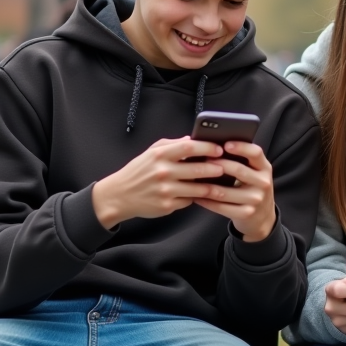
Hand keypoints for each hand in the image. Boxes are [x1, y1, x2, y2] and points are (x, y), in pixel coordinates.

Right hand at [91, 137, 225, 226]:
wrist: (119, 195)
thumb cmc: (138, 171)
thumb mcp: (151, 153)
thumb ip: (171, 145)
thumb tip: (192, 139)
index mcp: (160, 155)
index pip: (189, 147)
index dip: (207, 147)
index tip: (219, 149)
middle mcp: (163, 172)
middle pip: (198, 168)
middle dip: (216, 168)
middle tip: (226, 167)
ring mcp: (166, 190)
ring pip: (198, 188)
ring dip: (212, 186)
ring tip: (220, 183)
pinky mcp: (167, 206)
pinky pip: (189, 201)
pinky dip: (196, 198)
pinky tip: (203, 195)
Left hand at [192, 140, 276, 240]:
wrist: (262, 216)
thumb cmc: (251, 188)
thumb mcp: (254, 173)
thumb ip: (242, 161)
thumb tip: (214, 146)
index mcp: (264, 168)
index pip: (256, 152)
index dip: (241, 147)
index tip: (225, 144)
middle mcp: (263, 182)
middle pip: (239, 170)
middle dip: (218, 164)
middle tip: (202, 160)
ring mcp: (256, 199)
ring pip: (225, 191)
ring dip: (206, 185)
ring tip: (193, 178)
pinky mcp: (246, 213)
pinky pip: (221, 207)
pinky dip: (206, 201)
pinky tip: (196, 196)